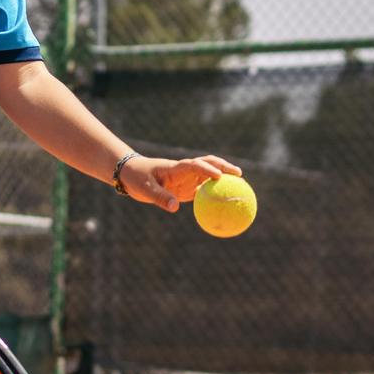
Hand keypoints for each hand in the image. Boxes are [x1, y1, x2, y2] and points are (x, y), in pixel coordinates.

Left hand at [119, 154, 241, 213]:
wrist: (132, 174)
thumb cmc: (137, 178)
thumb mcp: (145, 189)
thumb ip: (160, 197)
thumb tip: (175, 208)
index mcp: (176, 167)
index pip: (195, 165)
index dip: (207, 169)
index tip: (218, 177)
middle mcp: (185, 170)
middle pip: (209, 164)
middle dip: (224, 167)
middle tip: (239, 175)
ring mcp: (188, 178)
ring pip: (210, 176)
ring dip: (225, 179)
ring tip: (242, 188)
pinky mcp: (187, 187)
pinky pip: (205, 191)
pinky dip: (217, 195)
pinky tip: (227, 204)